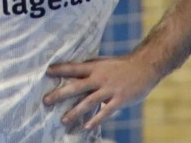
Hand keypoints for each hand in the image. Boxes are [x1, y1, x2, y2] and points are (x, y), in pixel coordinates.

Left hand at [43, 55, 159, 131]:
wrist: (145, 66)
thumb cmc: (122, 65)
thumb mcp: (104, 62)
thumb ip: (90, 68)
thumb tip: (74, 70)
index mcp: (95, 67)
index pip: (73, 68)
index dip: (60, 69)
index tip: (46, 72)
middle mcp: (99, 78)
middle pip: (76, 87)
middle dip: (60, 94)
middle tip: (45, 101)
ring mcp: (109, 89)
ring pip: (88, 102)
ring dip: (74, 112)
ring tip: (63, 120)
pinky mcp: (119, 99)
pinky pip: (105, 111)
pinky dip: (96, 119)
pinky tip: (86, 127)